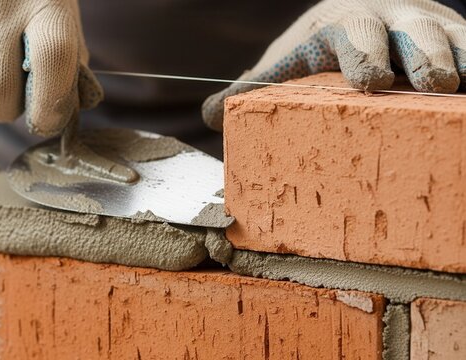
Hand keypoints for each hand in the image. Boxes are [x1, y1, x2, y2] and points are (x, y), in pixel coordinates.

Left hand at [202, 0, 465, 130]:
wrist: (358, 13)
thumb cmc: (317, 50)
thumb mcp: (283, 64)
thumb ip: (250, 89)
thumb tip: (208, 116)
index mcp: (343, 25)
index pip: (355, 34)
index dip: (364, 55)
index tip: (372, 82)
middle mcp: (390, 19)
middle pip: (412, 32)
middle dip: (424, 57)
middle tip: (434, 85)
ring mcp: (427, 25)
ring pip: (453, 36)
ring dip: (464, 59)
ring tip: (465, 86)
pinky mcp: (454, 36)